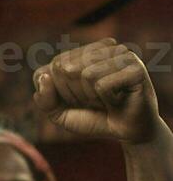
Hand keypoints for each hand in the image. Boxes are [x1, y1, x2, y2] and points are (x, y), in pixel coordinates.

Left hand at [33, 38, 162, 144]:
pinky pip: (102, 85)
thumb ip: (45, 99)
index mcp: (86, 51)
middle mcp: (105, 48)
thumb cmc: (93, 117)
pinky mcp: (136, 68)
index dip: (59, 91)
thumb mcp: (60, 113)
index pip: (53, 66)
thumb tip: (44, 77)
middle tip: (94, 101)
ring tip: (106, 100)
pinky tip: (119, 100)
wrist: (126, 132)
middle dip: (75, 94)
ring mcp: (122, 55)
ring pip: (85, 75)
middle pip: (66, 68)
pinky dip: (107, 100)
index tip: (78, 100)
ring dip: (91, 98)